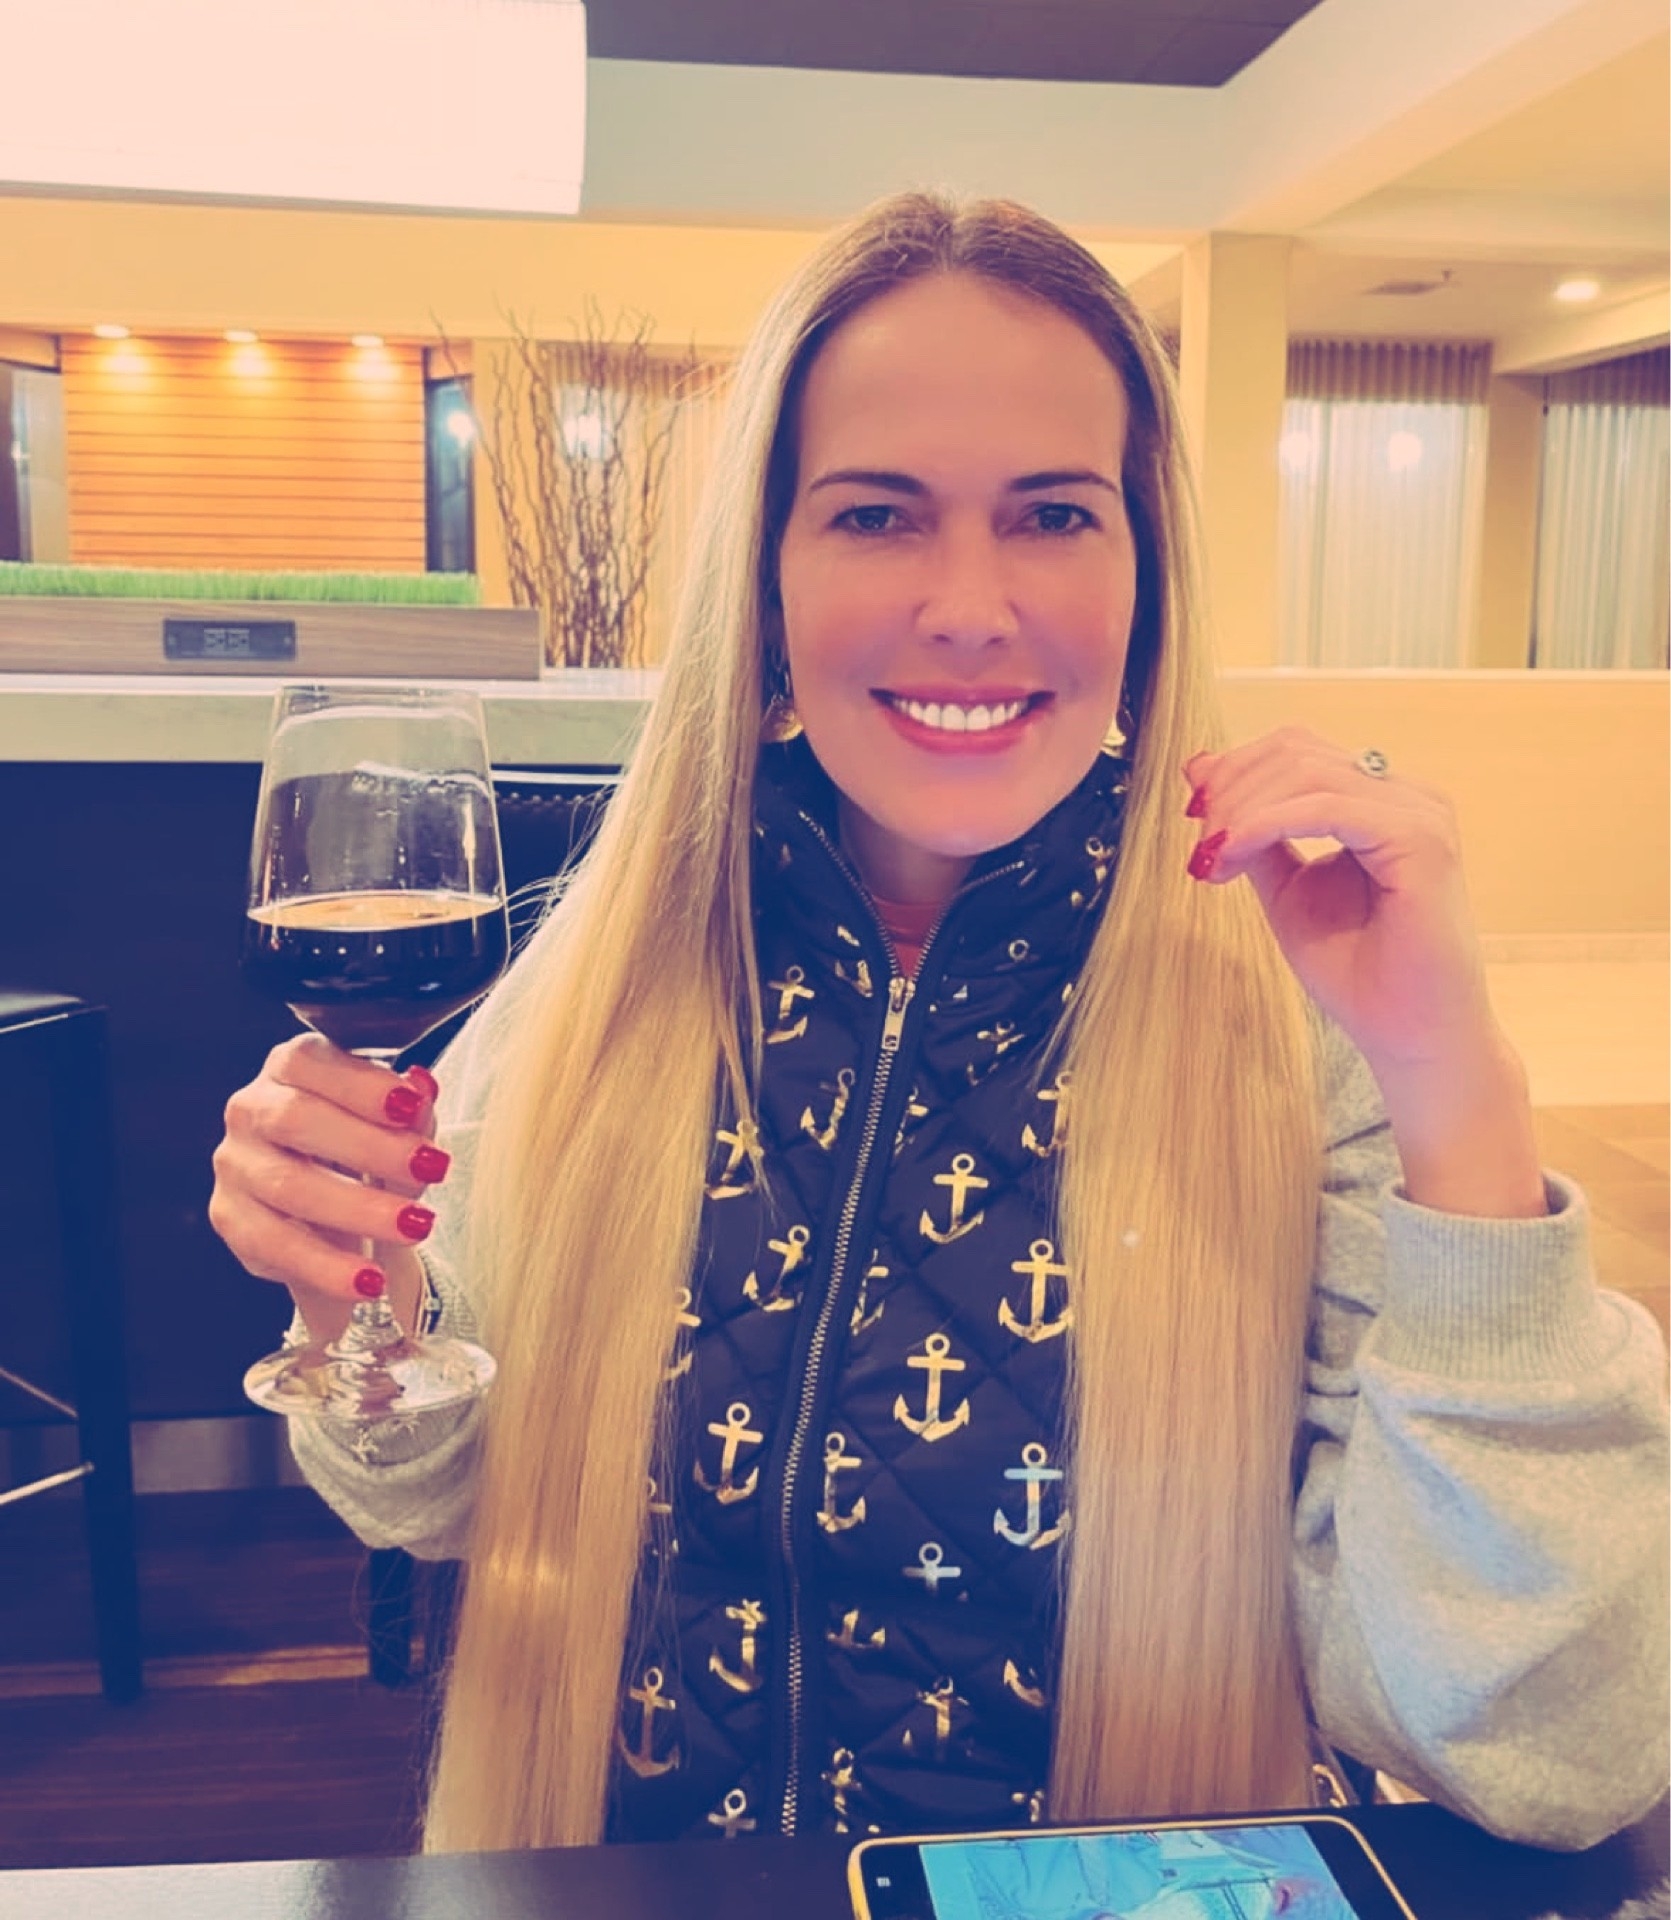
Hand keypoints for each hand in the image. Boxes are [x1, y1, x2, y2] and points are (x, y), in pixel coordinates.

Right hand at [209, 1035, 448, 1341]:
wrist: (334, 1209)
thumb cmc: (366, 1145)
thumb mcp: (397, 1126)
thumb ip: (412, 1111)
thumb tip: (422, 1090)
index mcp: (291, 1068)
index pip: (312, 1064)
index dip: (361, 1084)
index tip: (411, 1106)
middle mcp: (252, 1108)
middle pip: (297, 1121)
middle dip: (370, 1147)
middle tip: (433, 1169)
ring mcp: (235, 1163)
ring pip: (288, 1186)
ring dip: (358, 1210)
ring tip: (415, 1227)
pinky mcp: (230, 1218)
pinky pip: (275, 1245)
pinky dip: (328, 1267)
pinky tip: (370, 1280)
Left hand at [1181, 726, 1498, 1076]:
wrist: (1409, 1038)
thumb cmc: (1357, 972)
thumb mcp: (1286, 889)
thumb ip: (1253, 833)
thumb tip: (1202, 774)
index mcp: (1380, 800)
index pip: (1297, 750)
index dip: (1235, 770)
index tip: (1192, 810)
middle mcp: (1407, 796)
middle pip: (1297, 750)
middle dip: (1231, 788)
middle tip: (1200, 839)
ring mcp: (1419, 813)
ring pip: (1306, 772)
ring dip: (1242, 808)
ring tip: (1213, 855)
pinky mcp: (1421, 841)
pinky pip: (1326, 808)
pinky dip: (1265, 824)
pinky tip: (1233, 854)